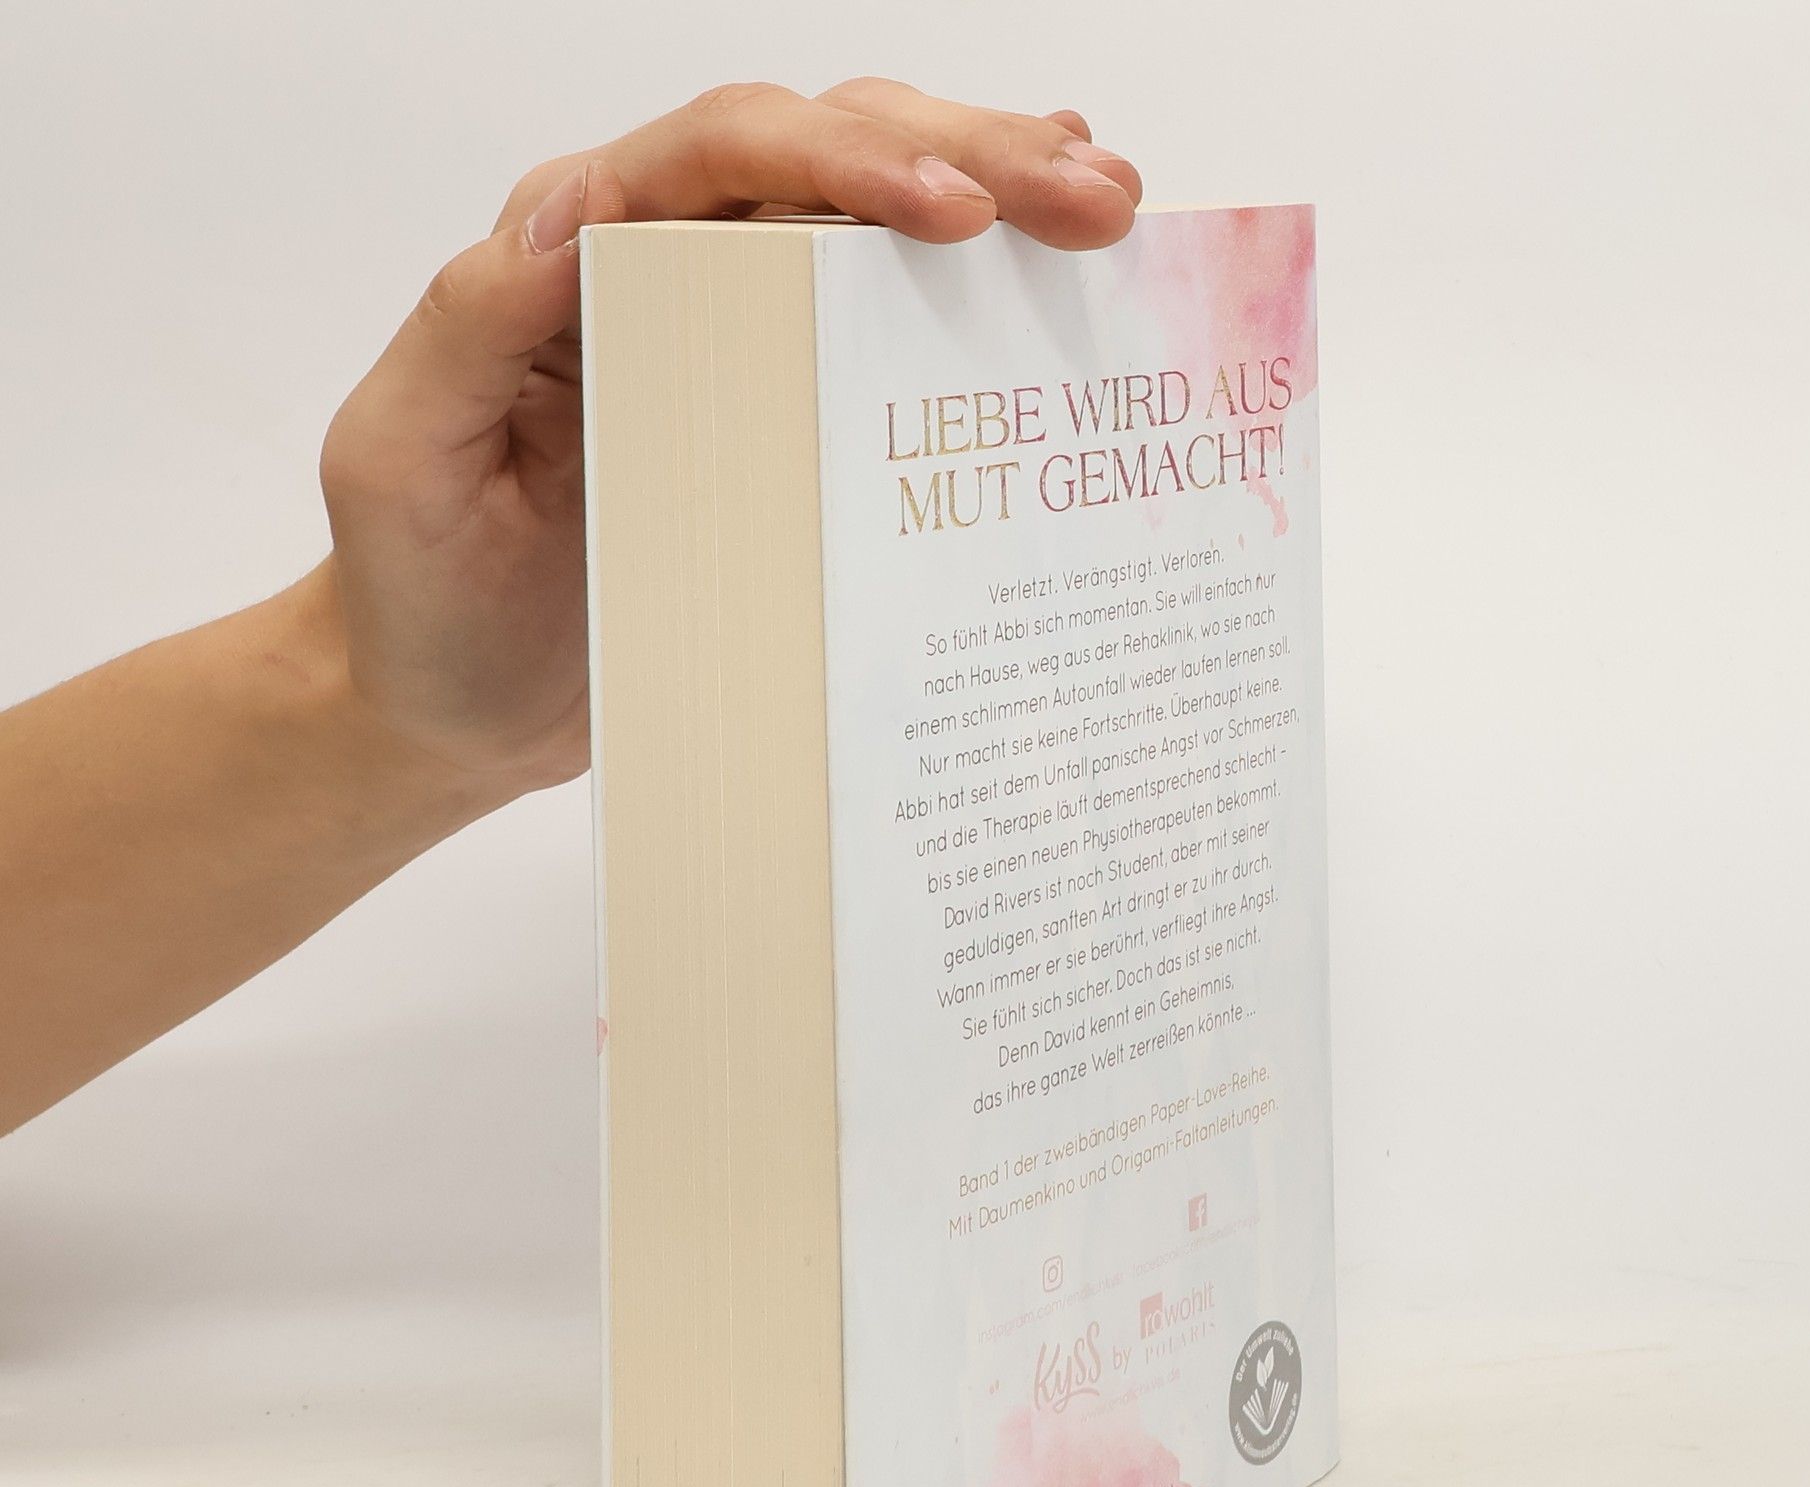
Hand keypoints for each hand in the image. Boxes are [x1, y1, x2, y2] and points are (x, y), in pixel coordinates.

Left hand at [317, 80, 1144, 807]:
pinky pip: (879, 329)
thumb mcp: (403, 459)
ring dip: (995, 193)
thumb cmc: (416, 596)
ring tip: (1106, 205)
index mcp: (572, 256)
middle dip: (965, 153)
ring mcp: (729, 341)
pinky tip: (1050, 274)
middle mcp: (660, 271)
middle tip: (1088, 195)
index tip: (959, 212)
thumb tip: (570, 214)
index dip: (847, 160)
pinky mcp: (778, 418)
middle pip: (822, 156)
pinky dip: (973, 295)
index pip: (720, 158)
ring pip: (870, 221)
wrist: (448, 710)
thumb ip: (467, 323)